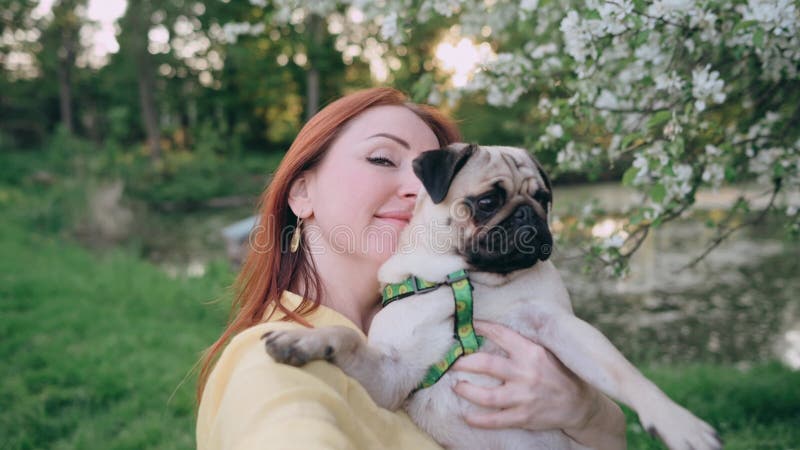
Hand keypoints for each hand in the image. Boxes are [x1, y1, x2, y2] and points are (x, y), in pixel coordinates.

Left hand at [451, 320, 601, 431]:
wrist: (580, 405)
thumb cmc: (559, 374)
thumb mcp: (545, 352)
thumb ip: (522, 344)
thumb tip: (493, 331)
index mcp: (531, 352)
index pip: (500, 334)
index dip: (481, 327)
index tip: (467, 325)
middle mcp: (526, 373)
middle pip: (486, 364)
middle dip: (464, 362)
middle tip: (452, 361)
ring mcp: (524, 397)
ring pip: (487, 396)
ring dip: (467, 390)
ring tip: (457, 385)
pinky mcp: (524, 417)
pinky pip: (496, 420)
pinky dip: (479, 420)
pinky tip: (467, 416)